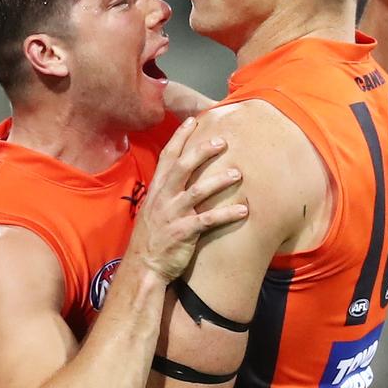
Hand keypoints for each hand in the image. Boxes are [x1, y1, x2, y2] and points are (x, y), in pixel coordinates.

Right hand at [130, 117, 247, 281]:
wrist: (144, 266)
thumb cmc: (152, 237)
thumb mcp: (153, 208)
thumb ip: (167, 191)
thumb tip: (182, 175)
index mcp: (157, 189)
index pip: (167, 157)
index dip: (180, 137)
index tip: (193, 120)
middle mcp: (163, 198)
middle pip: (183, 167)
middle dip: (202, 151)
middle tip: (223, 141)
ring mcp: (173, 215)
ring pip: (197, 191)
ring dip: (219, 181)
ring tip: (238, 173)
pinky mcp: (183, 232)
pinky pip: (207, 220)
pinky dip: (226, 214)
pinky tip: (244, 210)